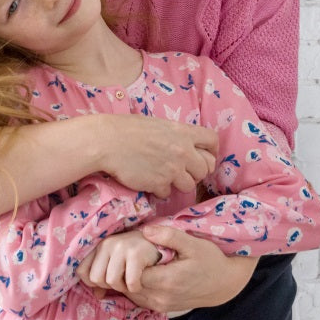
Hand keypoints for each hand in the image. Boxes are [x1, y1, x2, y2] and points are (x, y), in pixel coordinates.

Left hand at [78, 231, 162, 295]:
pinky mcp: (136, 254)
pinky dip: (136, 288)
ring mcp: (122, 247)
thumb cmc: (144, 256)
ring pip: (111, 281)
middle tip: (124, 279)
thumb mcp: (122, 263)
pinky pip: (129, 282)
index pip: (82, 270)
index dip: (94, 283)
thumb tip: (97, 294)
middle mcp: (109, 243)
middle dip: (110, 285)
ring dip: (124, 287)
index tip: (108, 282)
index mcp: (102, 245)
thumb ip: (106, 276)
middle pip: (95, 278)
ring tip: (133, 279)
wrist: (170, 247)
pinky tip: (142, 280)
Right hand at [98, 117, 218, 198]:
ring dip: (178, 183)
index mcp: (184, 132)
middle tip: (182, 170)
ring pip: (190, 185)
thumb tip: (187, 146)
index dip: (211, 151)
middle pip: (206, 168)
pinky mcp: (160, 184)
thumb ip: (177, 136)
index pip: (212, 141)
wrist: (108, 142)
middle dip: (195, 171)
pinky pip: (168, 193)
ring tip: (164, 176)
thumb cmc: (128, 129)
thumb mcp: (159, 125)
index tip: (204, 156)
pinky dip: (160, 190)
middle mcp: (183, 151)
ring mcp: (172, 169)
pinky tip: (149, 181)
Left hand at [121, 226, 257, 312]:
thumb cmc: (210, 260)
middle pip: (129, 286)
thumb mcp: (193, 243)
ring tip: (134, 262)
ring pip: (132, 294)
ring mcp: (162, 305)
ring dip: (129, 279)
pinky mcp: (163, 309)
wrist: (225, 284)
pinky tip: (142, 273)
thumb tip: (145, 231)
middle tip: (129, 253)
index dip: (128, 260)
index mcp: (167, 280)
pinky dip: (137, 287)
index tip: (132, 247)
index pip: (132, 274)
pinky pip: (140, 299)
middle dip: (126, 270)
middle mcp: (162, 297)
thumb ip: (168, 236)